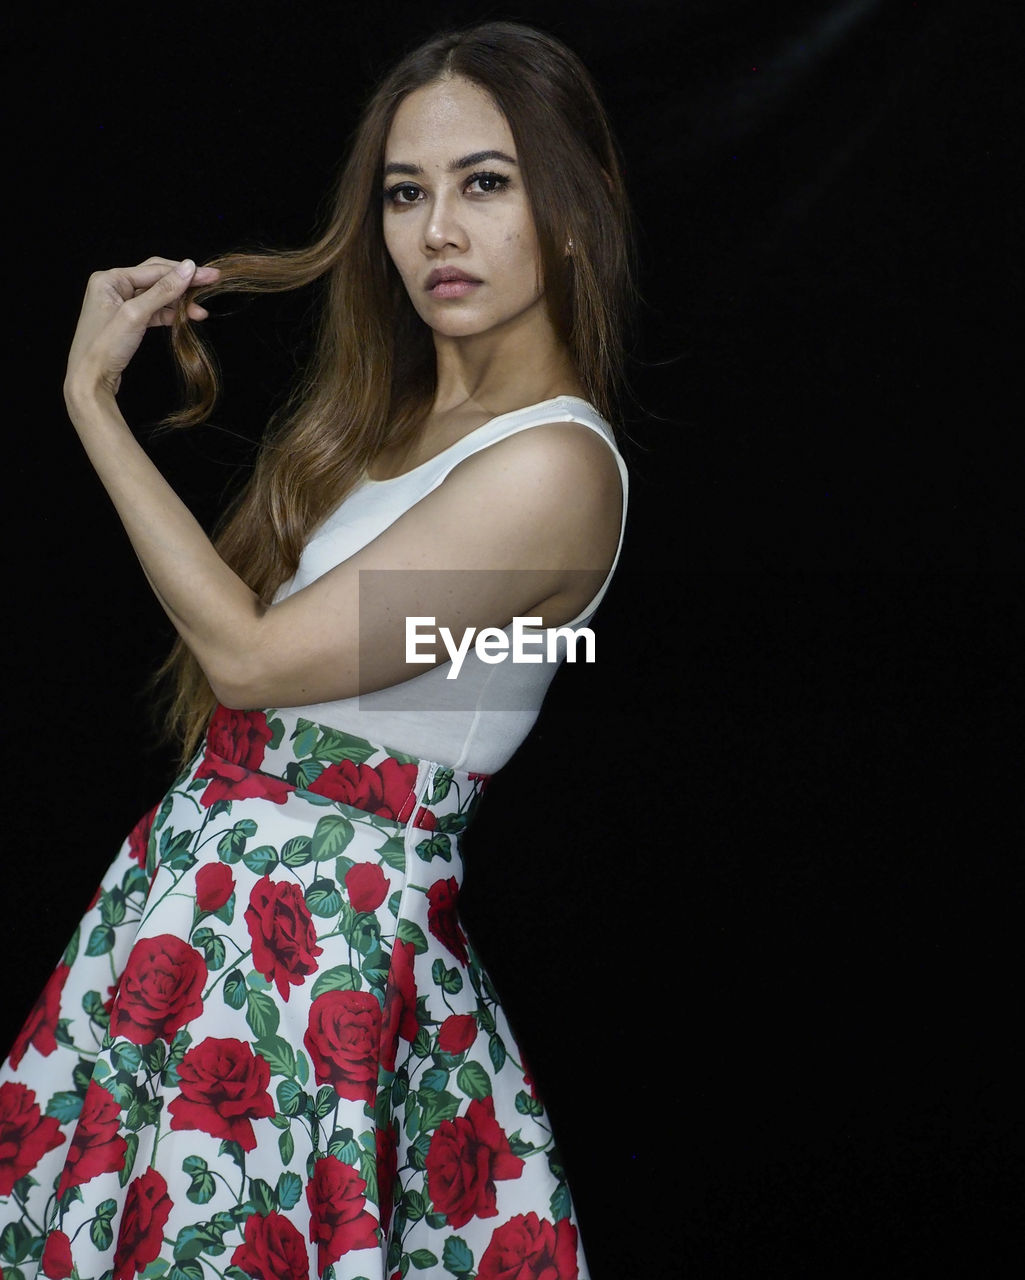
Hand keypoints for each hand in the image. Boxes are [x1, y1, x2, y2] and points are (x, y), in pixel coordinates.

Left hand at [64, 256, 220, 402]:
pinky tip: (186, 318)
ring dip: (179, 302)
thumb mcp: (136, 315)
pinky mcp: (127, 321)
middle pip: (156, 278)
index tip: (210, 275)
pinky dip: (170, 314)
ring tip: (200, 311)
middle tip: (211, 283)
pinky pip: (153, 311)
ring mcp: (120, 304)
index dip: (184, 273)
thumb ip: (163, 290)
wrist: (90, 380)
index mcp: (109, 279)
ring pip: (157, 296)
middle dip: (183, 285)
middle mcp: (113, 287)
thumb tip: (188, 268)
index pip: (155, 269)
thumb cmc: (104, 348)